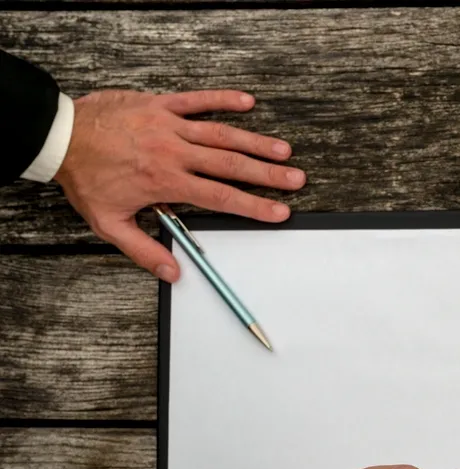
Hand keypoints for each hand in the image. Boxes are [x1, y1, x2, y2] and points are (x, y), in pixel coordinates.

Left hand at [53, 89, 304, 281]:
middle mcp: (174, 152)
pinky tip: (247, 102)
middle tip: (296, 179)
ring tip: (283, 150)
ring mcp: (168, 125)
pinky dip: (222, 99)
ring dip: (255, 141)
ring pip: (221, 134)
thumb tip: (172, 273)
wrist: (60, 136)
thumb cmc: (85, 177)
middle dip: (268, 174)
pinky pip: (196, 99)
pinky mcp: (160, 104)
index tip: (279, 211)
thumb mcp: (109, 223)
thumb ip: (144, 250)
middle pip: (231, 164)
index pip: (221, 197)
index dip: (254, 205)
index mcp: (166, 181)